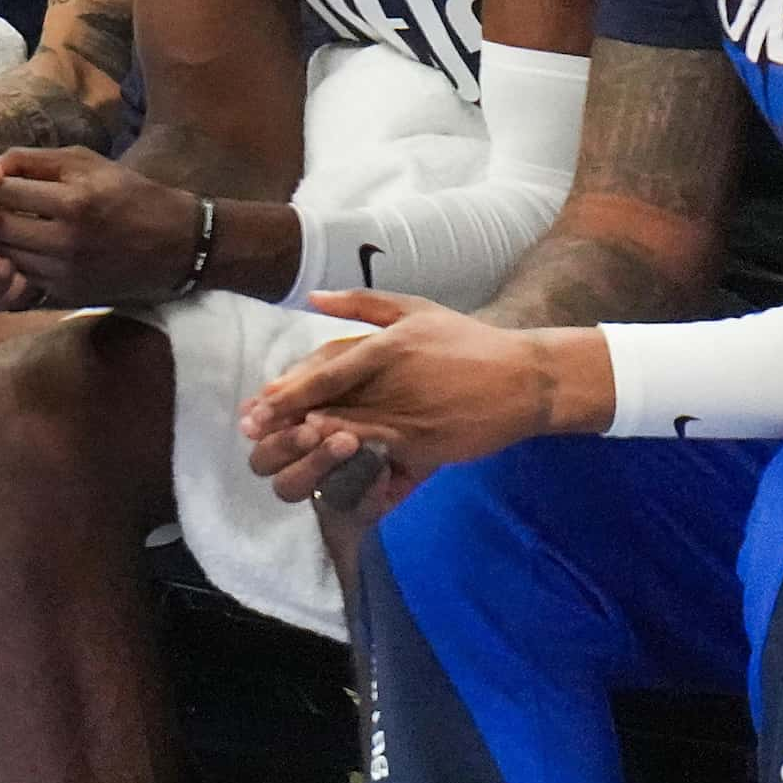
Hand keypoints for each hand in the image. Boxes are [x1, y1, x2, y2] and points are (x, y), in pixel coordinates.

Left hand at [0, 145, 206, 307]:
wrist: (178, 244)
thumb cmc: (127, 192)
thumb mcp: (86, 162)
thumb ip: (32, 160)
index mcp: (75, 201)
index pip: (3, 190)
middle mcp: (69, 241)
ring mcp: (68, 273)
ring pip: (5, 254)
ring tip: (0, 219)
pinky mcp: (69, 294)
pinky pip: (22, 276)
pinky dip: (16, 260)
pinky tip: (22, 243)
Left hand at [237, 290, 611, 499]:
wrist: (526, 378)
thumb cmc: (465, 340)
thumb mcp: (414, 308)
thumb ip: (360, 303)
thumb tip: (312, 297)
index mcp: (386, 348)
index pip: (326, 371)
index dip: (290, 389)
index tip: (260, 401)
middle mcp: (393, 386)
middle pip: (329, 408)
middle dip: (289, 422)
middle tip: (256, 433)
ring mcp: (411, 422)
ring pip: (351, 440)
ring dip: (313, 449)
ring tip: (281, 455)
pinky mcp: (429, 451)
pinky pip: (387, 470)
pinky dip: (358, 478)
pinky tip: (331, 485)